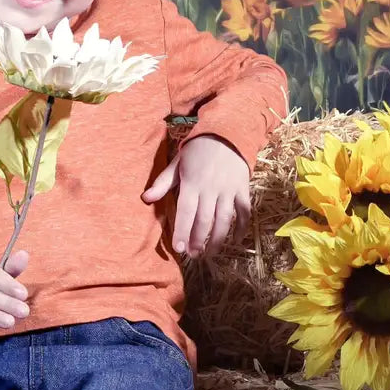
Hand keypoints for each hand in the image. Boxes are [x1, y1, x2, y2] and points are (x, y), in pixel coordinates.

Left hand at [141, 135, 250, 257]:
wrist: (227, 133)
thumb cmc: (198, 150)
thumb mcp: (178, 163)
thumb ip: (163, 182)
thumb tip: (146, 198)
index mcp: (192, 182)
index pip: (186, 211)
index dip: (182, 231)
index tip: (179, 249)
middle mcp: (211, 188)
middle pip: (204, 220)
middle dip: (198, 241)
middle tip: (193, 256)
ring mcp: (228, 190)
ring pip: (224, 220)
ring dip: (217, 239)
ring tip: (210, 254)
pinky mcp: (242, 189)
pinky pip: (244, 212)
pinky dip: (241, 227)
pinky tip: (234, 240)